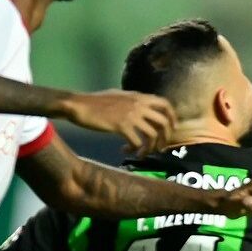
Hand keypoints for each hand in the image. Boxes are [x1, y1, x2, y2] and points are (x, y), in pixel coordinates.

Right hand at [59, 90, 175, 153]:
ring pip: (152, 135)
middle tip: (158, 148)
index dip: (172, 118)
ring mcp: (131, 115)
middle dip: (164, 138)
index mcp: (139, 96)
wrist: (79, 105)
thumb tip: (143, 108)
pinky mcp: (121, 126)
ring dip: (149, 148)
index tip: (171, 130)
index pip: (165, 104)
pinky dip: (134, 149)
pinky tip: (125, 150)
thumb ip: (133, 101)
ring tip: (140, 153)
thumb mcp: (120, 96)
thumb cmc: (96, 102)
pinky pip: (137, 142)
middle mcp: (139, 105)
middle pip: (164, 123)